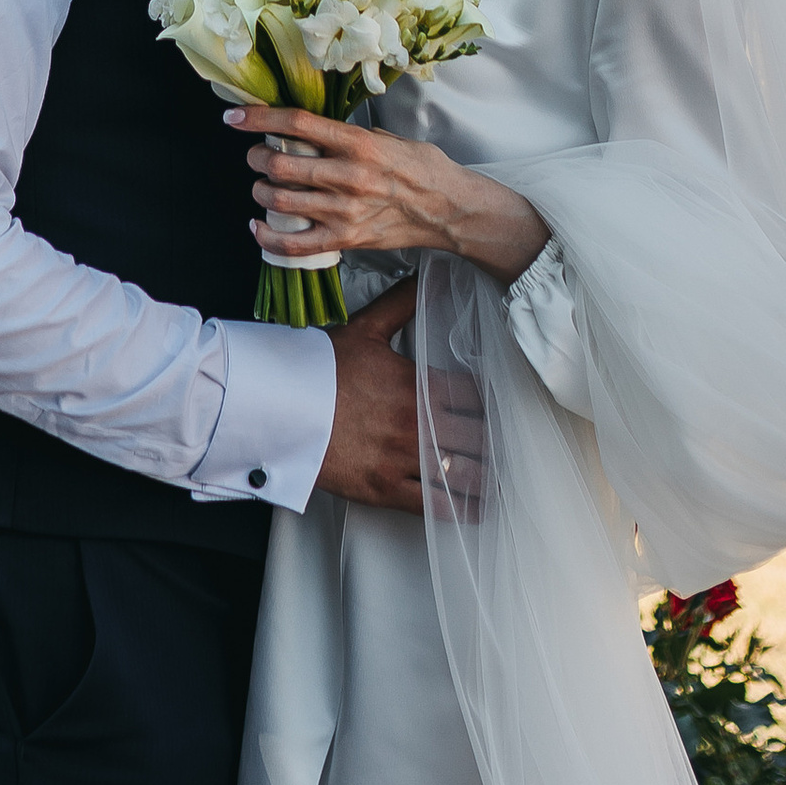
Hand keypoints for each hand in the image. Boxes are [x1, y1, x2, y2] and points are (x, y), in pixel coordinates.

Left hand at [233, 106, 550, 288]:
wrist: (448, 210)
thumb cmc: (420, 168)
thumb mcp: (386, 138)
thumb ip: (347, 134)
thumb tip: (307, 127)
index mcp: (358, 143)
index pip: (297, 124)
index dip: (258, 119)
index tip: (233, 117)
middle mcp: (348, 176)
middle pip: (280, 164)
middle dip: (256, 158)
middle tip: (255, 156)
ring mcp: (345, 212)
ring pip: (280, 201)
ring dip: (260, 191)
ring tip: (262, 186)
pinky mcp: (346, 240)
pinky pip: (294, 244)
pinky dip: (267, 237)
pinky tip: (258, 226)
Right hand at [309, 279, 490, 521]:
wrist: (277, 406)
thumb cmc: (318, 367)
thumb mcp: (365, 329)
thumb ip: (401, 304)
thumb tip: (426, 275)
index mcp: (417, 383)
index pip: (473, 395)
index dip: (490, 404)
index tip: (501, 410)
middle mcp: (416, 422)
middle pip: (476, 436)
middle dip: (492, 442)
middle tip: (508, 448)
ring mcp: (401, 458)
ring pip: (461, 473)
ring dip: (485, 478)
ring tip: (500, 480)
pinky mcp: (383, 489)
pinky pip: (433, 505)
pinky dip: (461, 509)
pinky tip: (476, 509)